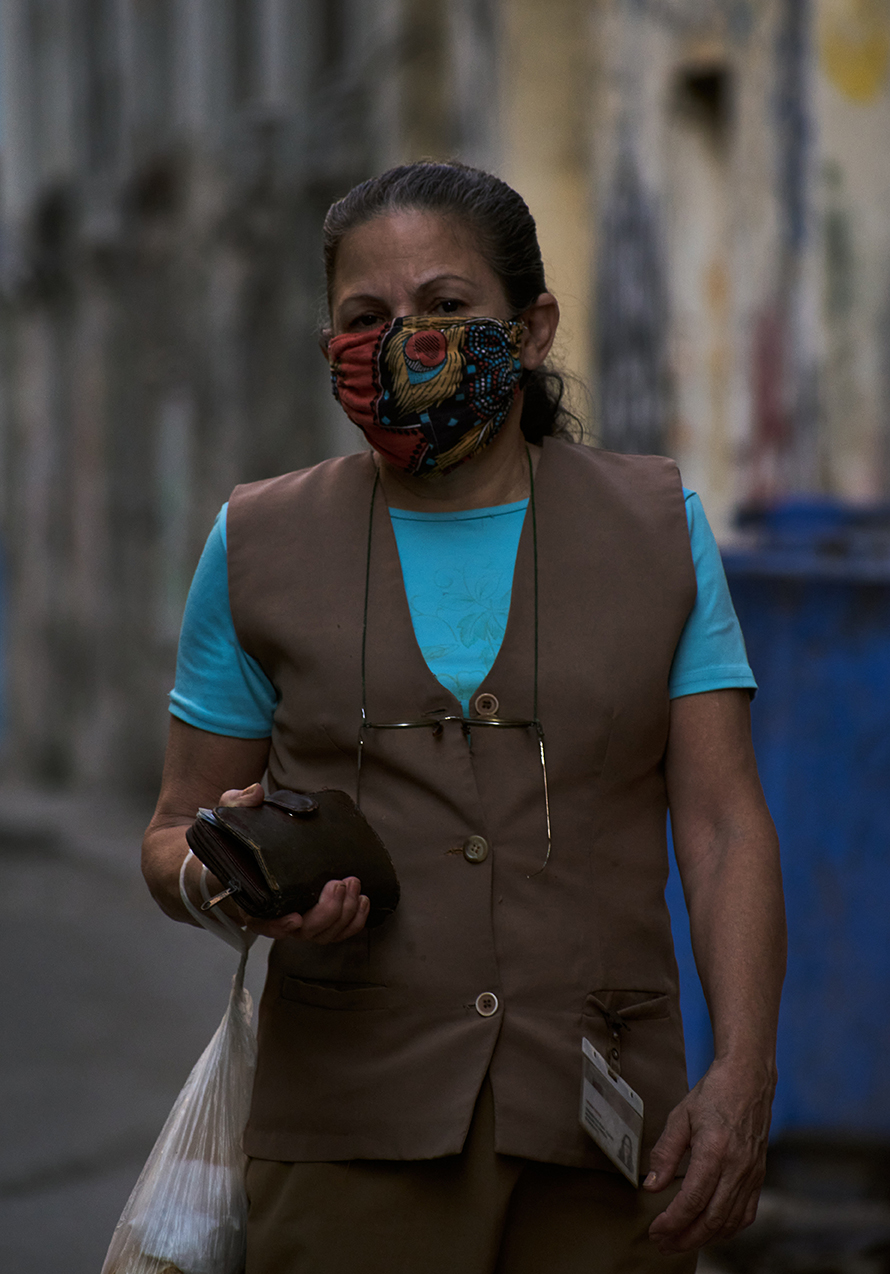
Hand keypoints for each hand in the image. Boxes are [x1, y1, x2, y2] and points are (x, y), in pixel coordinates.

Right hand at [216, 784, 370, 942]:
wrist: (252, 854)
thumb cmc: (241, 840)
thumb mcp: (232, 816)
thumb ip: (238, 803)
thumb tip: (255, 792)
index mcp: (252, 900)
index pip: (262, 923)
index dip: (278, 926)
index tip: (295, 918)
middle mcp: (276, 915)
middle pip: (304, 931)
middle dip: (327, 911)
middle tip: (339, 883)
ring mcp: (299, 919)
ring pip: (324, 934)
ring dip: (344, 914)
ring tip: (354, 884)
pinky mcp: (318, 916)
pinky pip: (338, 930)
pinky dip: (353, 922)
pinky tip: (363, 901)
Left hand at [644, 1056, 774, 1254]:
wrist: (748, 1080)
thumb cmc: (714, 1094)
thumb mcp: (680, 1117)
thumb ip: (665, 1153)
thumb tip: (651, 1186)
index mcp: (714, 1151)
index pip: (692, 1200)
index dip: (672, 1221)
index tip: (655, 1230)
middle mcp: (736, 1168)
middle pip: (711, 1219)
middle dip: (685, 1238)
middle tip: (663, 1244)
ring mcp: (751, 1174)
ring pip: (729, 1222)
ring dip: (704, 1238)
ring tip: (681, 1241)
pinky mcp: (758, 1176)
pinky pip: (746, 1214)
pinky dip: (727, 1229)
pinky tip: (711, 1230)